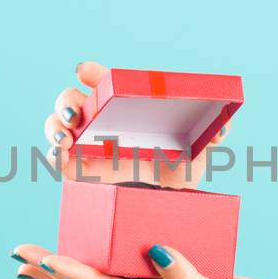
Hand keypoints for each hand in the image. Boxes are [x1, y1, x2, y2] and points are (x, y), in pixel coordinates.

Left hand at [9, 242, 277, 278]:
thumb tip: (155, 252)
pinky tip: (87, 250)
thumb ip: (188, 277)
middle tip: (19, 255)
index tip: (45, 260)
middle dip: (54, 271)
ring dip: (66, 268)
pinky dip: (96, 260)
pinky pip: (118, 271)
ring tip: (35, 259)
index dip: (73, 273)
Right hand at [46, 61, 232, 187]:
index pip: (103, 81)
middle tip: (76, 112)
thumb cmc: (177, 170)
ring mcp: (82, 143)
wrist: (164, 207)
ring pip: (56, 125)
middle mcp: (98, 120)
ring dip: (54, 127)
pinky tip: (62, 156)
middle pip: (71, 99)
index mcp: (123, 106)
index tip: (84, 71)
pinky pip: (56, 158)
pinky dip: (54, 155)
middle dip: (66, 101)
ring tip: (66, 138)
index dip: (93, 73)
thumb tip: (223, 128)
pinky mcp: (74, 169)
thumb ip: (210, 136)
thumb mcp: (197, 153)